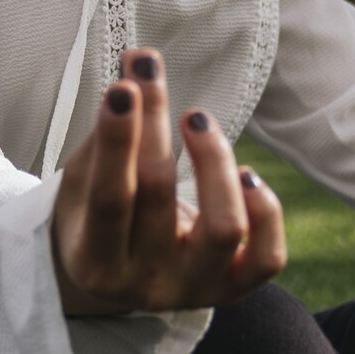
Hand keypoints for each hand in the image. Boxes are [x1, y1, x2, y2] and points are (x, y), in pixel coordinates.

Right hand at [52, 47, 287, 315]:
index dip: (118, 139)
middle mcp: (145, 285)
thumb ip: (109, 130)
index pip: (111, 198)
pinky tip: (246, 174)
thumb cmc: (100, 213)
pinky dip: (264, 210)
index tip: (126, 85)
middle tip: (150, 72)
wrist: (123, 276)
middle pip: (159, 197)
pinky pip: (267, 256)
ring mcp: (194, 291)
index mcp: (96, 263)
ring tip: (197, 121)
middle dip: (155, 123)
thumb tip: (138, 61)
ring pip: (223, 228)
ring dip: (214, 160)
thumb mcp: (87, 179)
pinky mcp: (234, 290)